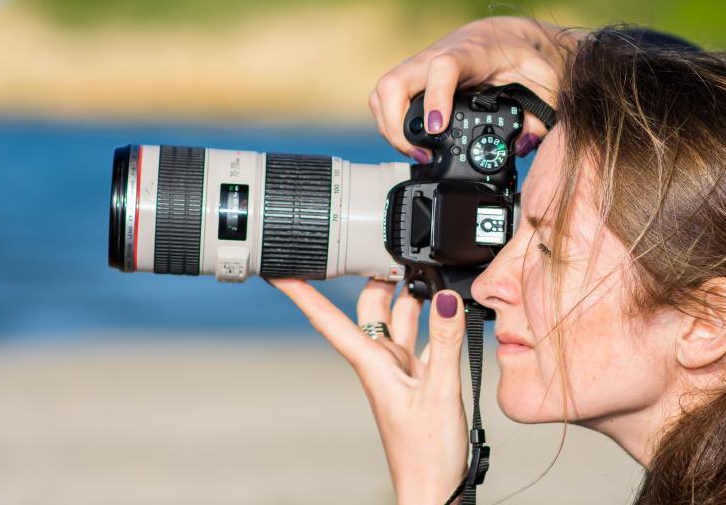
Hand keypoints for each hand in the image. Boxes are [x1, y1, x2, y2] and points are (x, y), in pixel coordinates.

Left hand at [271, 278, 468, 503]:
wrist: (433, 488)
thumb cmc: (426, 454)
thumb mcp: (440, 393)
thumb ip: (445, 343)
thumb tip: (445, 299)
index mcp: (372, 364)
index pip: (328, 319)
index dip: (302, 292)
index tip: (278, 268)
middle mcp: (381, 362)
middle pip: (369, 307)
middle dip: (374, 275)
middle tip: (385, 244)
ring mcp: (400, 370)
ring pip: (397, 318)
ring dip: (407, 294)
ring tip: (422, 266)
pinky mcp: (419, 378)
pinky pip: (421, 337)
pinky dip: (432, 320)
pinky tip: (447, 310)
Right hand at [369, 16, 580, 162]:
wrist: (509, 35)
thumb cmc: (525, 57)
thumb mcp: (545, 83)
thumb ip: (540, 115)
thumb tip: (522, 144)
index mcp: (471, 53)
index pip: (442, 68)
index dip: (434, 97)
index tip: (437, 128)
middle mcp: (437, 55)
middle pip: (395, 81)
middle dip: (396, 124)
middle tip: (421, 154)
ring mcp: (420, 66)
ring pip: (384, 91)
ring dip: (389, 127)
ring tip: (416, 154)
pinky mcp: (414, 79)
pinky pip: (386, 98)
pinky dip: (390, 123)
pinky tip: (411, 143)